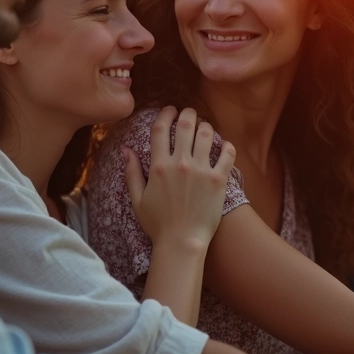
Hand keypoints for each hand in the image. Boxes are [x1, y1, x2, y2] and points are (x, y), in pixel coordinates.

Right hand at [124, 106, 235, 248]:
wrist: (182, 243)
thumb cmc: (158, 224)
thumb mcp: (137, 199)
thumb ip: (132, 172)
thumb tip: (126, 150)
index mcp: (159, 166)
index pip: (161, 129)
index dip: (165, 114)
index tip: (169, 110)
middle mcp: (180, 164)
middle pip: (186, 125)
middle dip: (188, 114)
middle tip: (189, 113)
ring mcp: (201, 171)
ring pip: (207, 135)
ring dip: (205, 126)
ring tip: (205, 128)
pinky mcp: (219, 180)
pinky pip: (227, 154)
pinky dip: (227, 145)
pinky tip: (224, 146)